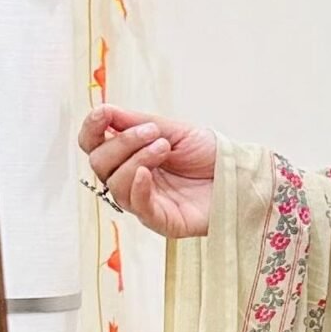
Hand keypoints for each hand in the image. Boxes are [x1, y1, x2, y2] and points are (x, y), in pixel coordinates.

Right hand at [77, 105, 215, 238]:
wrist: (238, 174)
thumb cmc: (207, 154)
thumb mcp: (171, 129)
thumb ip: (135, 122)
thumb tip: (104, 110)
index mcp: (129, 155)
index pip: (93, 145)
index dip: (92, 129)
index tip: (103, 113)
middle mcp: (132, 179)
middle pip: (100, 164)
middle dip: (121, 143)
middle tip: (152, 132)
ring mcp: (145, 202)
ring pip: (116, 184)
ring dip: (136, 160)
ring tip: (164, 148)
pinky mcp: (161, 221)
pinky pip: (138, 207)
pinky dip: (138, 187)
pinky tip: (147, 173)